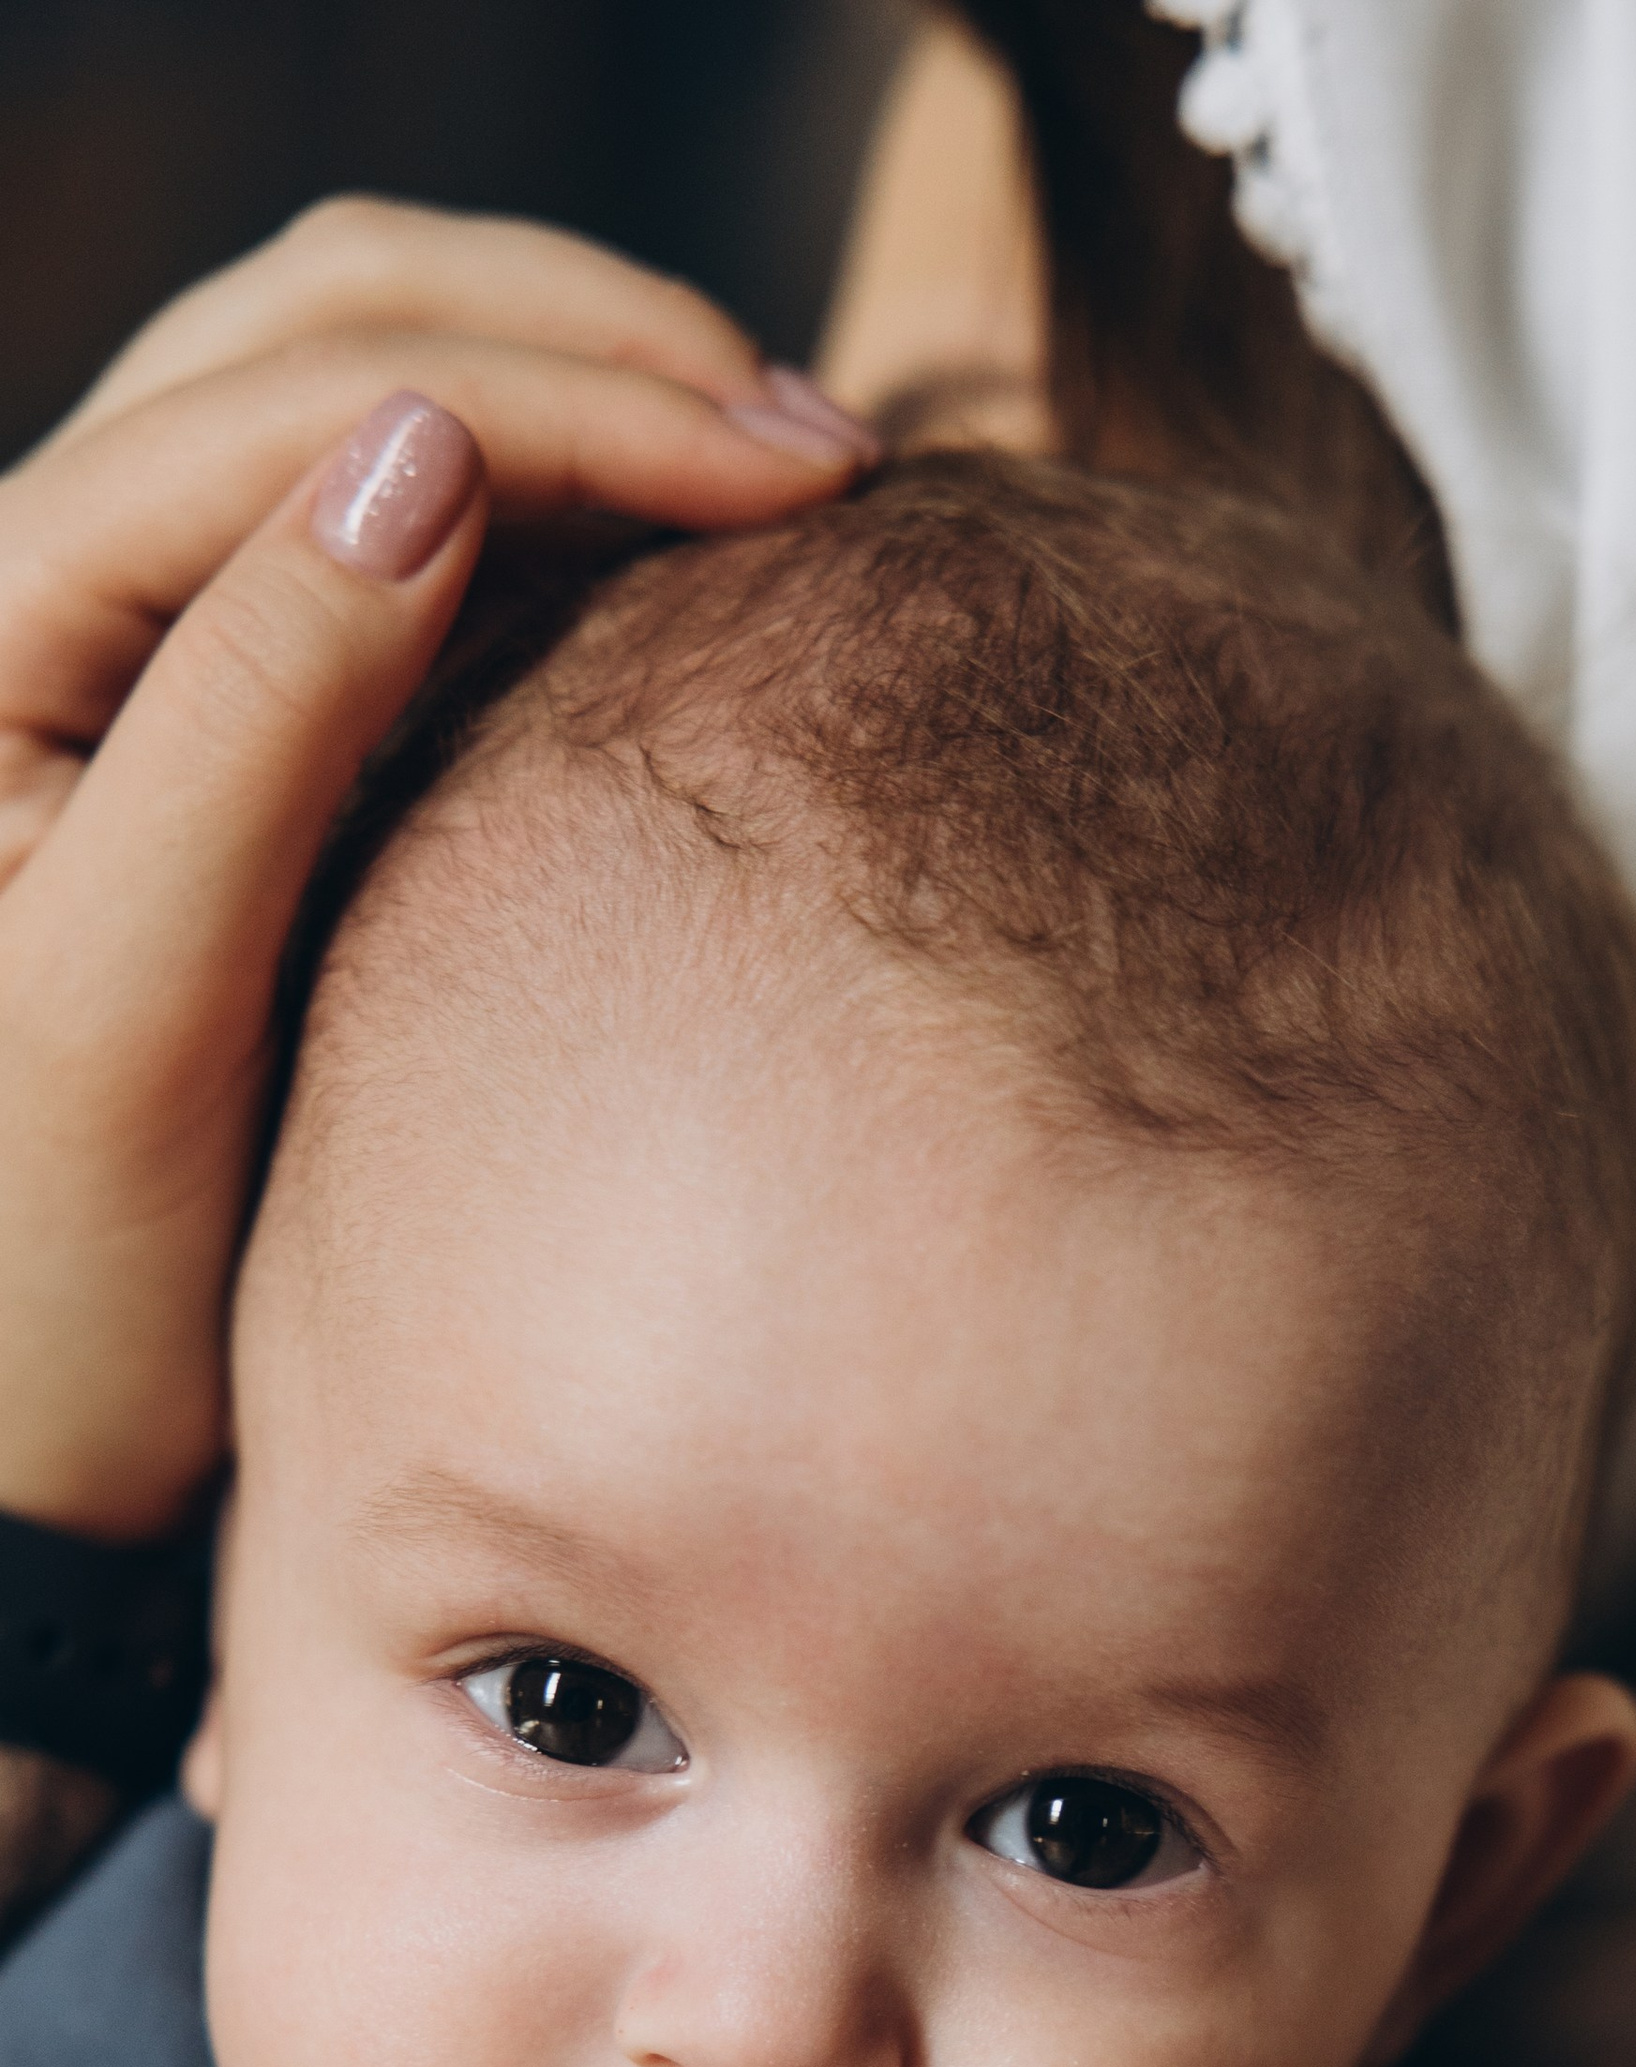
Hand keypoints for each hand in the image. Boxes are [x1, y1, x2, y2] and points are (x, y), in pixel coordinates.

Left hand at [0, 201, 874, 1540]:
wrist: (29, 1437)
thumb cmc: (50, 1269)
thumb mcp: (131, 996)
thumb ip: (256, 712)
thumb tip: (428, 453)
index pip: (304, 406)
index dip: (561, 398)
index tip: (790, 464)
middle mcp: (59, 580)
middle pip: (340, 325)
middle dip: (591, 348)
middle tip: (821, 447)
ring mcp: (160, 636)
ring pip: (375, 389)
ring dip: (582, 394)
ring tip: (786, 481)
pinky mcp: (248, 716)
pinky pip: (410, 536)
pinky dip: (565, 511)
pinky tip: (701, 572)